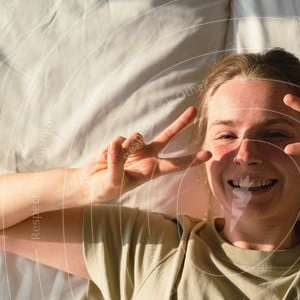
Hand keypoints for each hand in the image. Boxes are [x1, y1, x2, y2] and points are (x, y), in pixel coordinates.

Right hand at [78, 106, 210, 202]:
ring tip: (114, 161)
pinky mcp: (122, 142)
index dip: (192, 160)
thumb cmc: (105, 188)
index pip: (175, 165)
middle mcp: (148, 156)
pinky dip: (110, 150)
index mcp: (152, 171)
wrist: (90, 183)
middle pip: (167, 136)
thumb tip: (118, 142)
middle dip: (180, 123)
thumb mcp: (113, 182)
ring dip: (127, 146)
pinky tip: (106, 159)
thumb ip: (117, 164)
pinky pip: (118, 140)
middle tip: (194, 110)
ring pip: (137, 136)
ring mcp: (136, 147)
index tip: (209, 154)